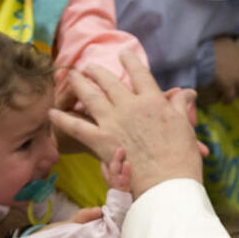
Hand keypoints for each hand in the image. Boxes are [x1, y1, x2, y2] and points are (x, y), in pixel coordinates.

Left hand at [50, 53, 202, 197]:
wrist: (168, 183)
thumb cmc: (182, 157)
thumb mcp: (185, 126)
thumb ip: (180, 105)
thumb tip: (187, 92)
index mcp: (153, 101)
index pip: (140, 73)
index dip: (130, 61)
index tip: (124, 54)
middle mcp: (130, 106)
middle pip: (110, 81)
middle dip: (97, 71)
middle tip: (89, 66)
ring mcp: (113, 122)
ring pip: (90, 96)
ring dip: (79, 84)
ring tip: (71, 75)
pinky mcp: (101, 141)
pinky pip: (76, 126)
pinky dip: (62, 119)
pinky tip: (51, 112)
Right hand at [209, 36, 238, 102]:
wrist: (204, 52)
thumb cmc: (210, 43)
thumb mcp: (223, 38)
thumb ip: (228, 41)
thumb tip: (227, 38)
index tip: (233, 74)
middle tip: (232, 87)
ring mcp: (236, 76)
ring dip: (234, 94)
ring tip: (228, 98)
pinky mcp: (228, 85)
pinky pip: (229, 96)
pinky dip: (226, 99)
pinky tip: (223, 101)